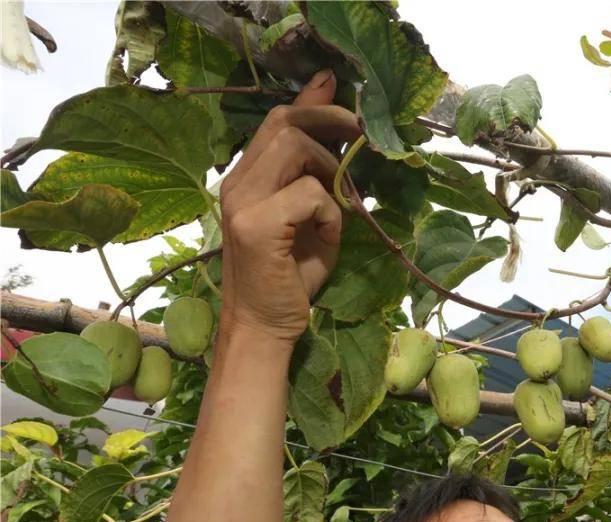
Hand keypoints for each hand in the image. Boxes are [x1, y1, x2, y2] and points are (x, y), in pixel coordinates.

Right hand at [218, 69, 362, 342]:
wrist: (265, 326)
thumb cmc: (291, 278)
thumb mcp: (314, 219)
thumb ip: (321, 179)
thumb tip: (346, 140)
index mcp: (247, 179)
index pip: (277, 120)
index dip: (312, 102)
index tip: (343, 94)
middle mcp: (236, 183)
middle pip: (284, 121)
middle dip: (330, 119)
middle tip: (361, 134)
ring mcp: (242, 202)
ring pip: (295, 145)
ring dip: (330, 169)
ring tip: (340, 203)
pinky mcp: (255, 225)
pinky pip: (310, 193)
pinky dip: (331, 211)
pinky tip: (329, 234)